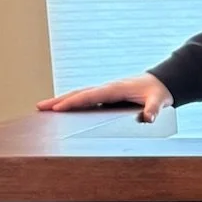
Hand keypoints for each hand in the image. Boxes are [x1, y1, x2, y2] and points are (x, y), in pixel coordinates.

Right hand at [37, 72, 173, 121]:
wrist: (162, 83)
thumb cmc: (159, 92)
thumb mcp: (159, 100)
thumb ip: (153, 109)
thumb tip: (148, 118)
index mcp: (115, 89)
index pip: (90, 96)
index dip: (74, 102)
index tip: (58, 108)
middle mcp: (107, 88)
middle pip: (78, 93)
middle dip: (59, 100)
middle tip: (40, 107)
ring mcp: (105, 91)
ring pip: (79, 95)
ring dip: (61, 101)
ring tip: (43, 108)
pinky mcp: (106, 96)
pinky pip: (85, 99)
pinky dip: (72, 102)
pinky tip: (62, 110)